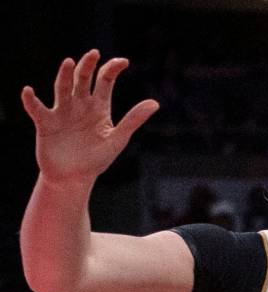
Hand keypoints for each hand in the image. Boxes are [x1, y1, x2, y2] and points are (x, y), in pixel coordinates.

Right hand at [22, 50, 158, 184]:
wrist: (74, 178)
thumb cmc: (97, 159)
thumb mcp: (117, 139)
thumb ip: (133, 120)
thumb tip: (155, 103)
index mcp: (99, 107)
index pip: (105, 81)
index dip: (112, 69)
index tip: (124, 62)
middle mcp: (80, 105)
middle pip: (83, 78)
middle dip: (88, 65)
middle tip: (94, 54)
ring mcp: (62, 112)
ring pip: (62, 88)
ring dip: (64, 75)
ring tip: (69, 62)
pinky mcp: (46, 123)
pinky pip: (37, 109)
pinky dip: (31, 101)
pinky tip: (29, 92)